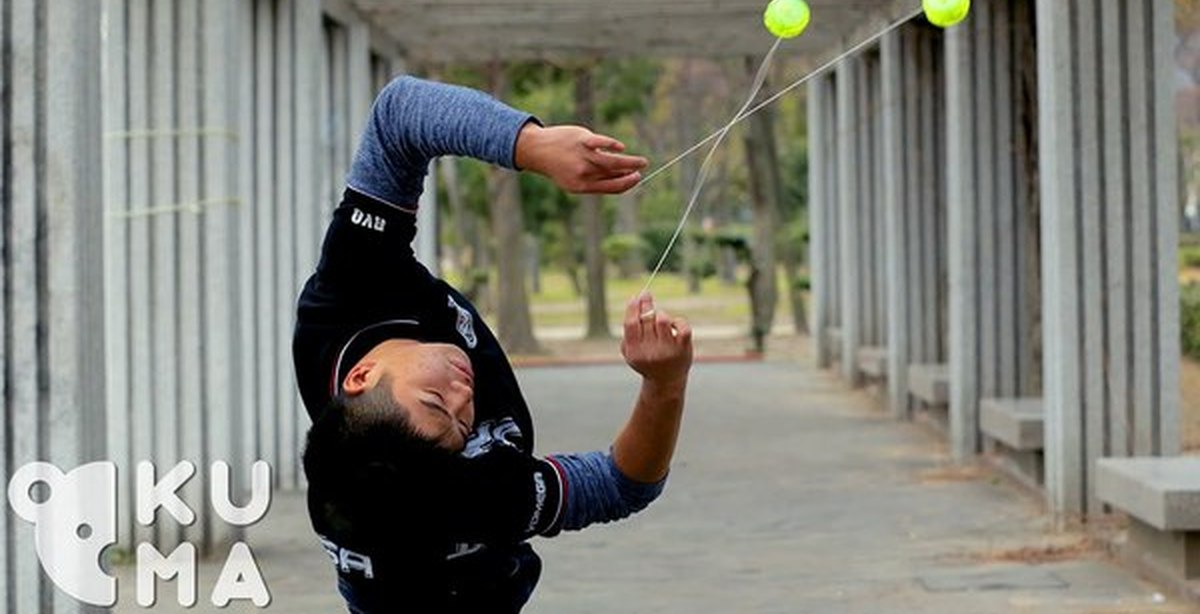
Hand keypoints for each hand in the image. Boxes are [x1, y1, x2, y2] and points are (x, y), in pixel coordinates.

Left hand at [514, 124, 648, 193]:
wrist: (537, 150)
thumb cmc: (560, 165)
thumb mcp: (575, 178)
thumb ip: (596, 178)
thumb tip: (621, 175)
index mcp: (581, 186)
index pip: (611, 188)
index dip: (627, 184)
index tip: (637, 178)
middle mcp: (583, 173)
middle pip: (613, 175)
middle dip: (631, 174)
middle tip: (642, 169)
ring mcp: (582, 156)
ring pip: (612, 161)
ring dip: (630, 162)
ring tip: (641, 162)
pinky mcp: (581, 140)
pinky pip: (601, 143)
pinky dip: (612, 145)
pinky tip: (620, 148)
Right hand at [620, 293, 692, 386]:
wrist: (666, 381)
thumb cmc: (646, 361)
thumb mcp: (630, 351)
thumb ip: (628, 332)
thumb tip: (634, 302)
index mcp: (634, 352)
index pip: (631, 324)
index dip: (632, 308)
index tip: (635, 297)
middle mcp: (650, 352)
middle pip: (647, 319)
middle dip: (646, 304)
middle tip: (646, 295)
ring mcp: (667, 350)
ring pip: (663, 319)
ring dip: (661, 314)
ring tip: (659, 318)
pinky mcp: (683, 348)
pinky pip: (681, 326)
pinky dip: (678, 321)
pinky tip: (673, 326)